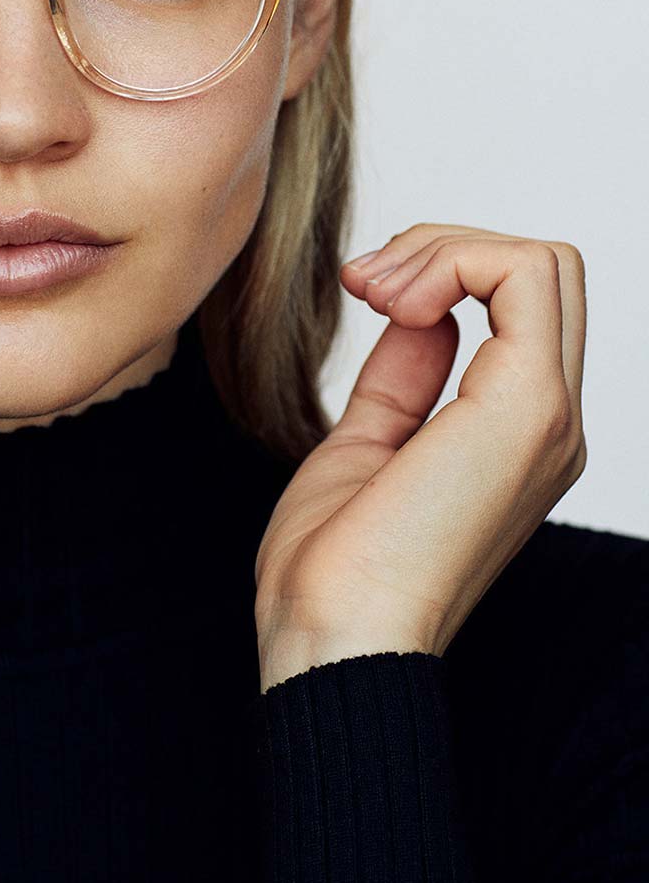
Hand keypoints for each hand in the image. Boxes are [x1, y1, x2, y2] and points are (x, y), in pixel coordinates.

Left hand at [254, 223, 586, 691]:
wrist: (334, 635)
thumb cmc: (334, 565)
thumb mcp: (367, 442)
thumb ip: (404, 377)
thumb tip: (420, 316)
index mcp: (515, 437)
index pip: (520, 307)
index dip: (440, 272)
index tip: (363, 294)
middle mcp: (548, 426)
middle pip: (543, 273)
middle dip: (442, 248)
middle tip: (365, 284)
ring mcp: (546, 417)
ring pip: (542, 263)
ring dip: (442, 250)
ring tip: (371, 290)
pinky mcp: (528, 410)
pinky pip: (527, 276)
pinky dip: (453, 261)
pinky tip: (394, 304)